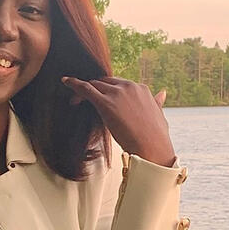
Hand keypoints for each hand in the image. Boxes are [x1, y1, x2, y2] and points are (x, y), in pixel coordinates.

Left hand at [60, 76, 175, 166]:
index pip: (119, 83)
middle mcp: (129, 87)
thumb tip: (162, 93)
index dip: (108, 90)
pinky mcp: (106, 103)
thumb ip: (157, 102)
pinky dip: (74, 84)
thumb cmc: (156, 136)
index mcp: (141, 88)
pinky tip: (65, 81)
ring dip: (83, 90)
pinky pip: (86, 89)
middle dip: (95, 89)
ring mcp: (117, 93)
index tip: (101, 97)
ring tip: (74, 100)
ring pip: (95, 84)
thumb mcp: (159, 114)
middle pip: (105, 82)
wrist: (153, 147)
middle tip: (83, 99)